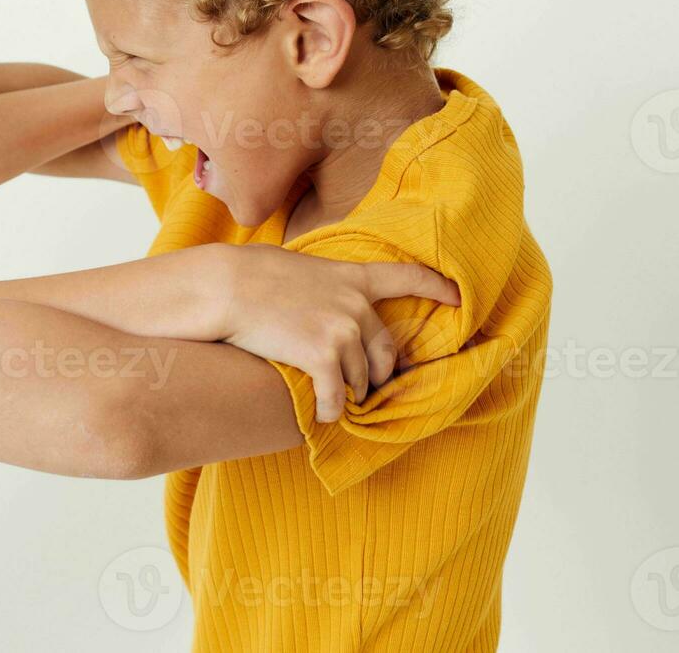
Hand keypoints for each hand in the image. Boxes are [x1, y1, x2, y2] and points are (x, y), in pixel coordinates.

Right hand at [211, 244, 460, 422]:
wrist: (225, 286)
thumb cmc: (248, 274)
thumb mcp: (295, 267)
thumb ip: (319, 283)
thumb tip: (314, 294)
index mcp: (351, 277)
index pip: (405, 277)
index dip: (437, 287)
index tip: (458, 296)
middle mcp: (355, 305)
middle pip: (384, 352)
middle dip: (376, 375)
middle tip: (363, 388)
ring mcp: (341, 331)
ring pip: (359, 379)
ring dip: (347, 394)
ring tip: (330, 400)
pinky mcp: (322, 356)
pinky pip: (336, 397)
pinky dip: (330, 410)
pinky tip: (321, 415)